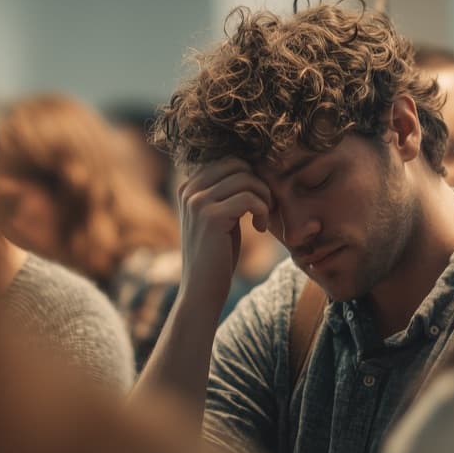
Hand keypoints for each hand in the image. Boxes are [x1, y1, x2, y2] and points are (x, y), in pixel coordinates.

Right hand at [175, 157, 271, 306]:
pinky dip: (262, 211)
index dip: (250, 177)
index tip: (258, 201)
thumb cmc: (216, 255)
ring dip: (263, 197)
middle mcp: (189, 191)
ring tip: (262, 219)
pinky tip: (258, 228)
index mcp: (188, 187)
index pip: (228, 161)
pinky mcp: (211, 216)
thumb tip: (251, 167)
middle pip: (237, 164)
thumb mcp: (219, 218)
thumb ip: (226, 193)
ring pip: (246, 179)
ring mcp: (197, 202)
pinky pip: (249, 198)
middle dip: (258, 183)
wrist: (202, 290)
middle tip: (264, 208)